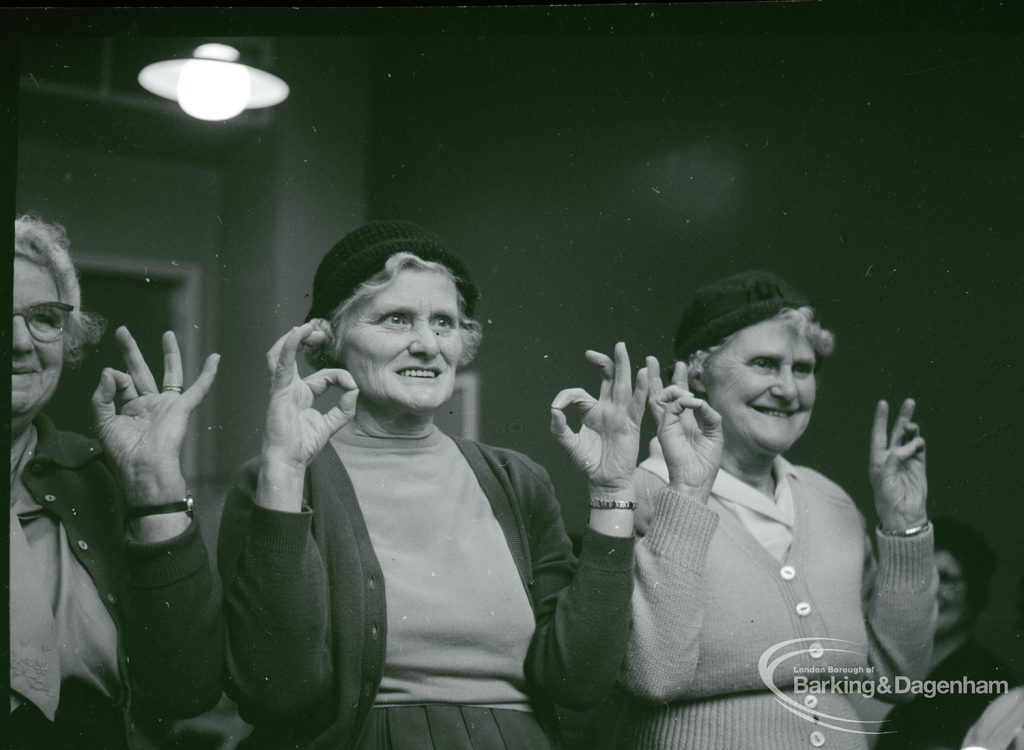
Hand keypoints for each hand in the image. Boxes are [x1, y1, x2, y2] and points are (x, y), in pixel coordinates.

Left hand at [92, 326, 218, 506]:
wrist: (146, 467)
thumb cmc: (124, 451)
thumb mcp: (104, 422)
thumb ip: (103, 396)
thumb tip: (109, 370)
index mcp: (129, 408)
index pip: (119, 382)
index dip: (113, 378)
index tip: (111, 379)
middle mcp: (148, 403)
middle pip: (140, 370)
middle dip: (131, 351)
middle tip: (122, 331)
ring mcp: (167, 404)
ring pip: (170, 373)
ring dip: (170, 354)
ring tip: (167, 334)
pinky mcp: (182, 408)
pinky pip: (198, 388)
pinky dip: (208, 373)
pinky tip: (215, 358)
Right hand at [260, 323, 358, 471]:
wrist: (289, 462)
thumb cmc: (303, 445)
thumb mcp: (331, 424)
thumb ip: (344, 408)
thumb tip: (355, 389)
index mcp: (302, 393)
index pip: (325, 376)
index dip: (341, 377)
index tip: (353, 386)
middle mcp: (289, 387)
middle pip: (293, 355)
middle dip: (306, 340)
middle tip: (320, 332)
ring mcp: (281, 388)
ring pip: (280, 354)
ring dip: (293, 338)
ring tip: (306, 327)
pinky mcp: (277, 392)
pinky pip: (280, 365)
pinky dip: (287, 347)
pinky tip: (295, 333)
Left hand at [550, 342, 647, 493]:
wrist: (604, 480)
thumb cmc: (588, 463)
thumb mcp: (569, 444)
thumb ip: (559, 427)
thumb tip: (554, 409)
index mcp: (592, 411)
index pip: (580, 393)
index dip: (567, 396)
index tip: (558, 407)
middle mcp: (608, 408)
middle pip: (610, 378)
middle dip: (608, 361)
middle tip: (604, 348)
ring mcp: (621, 414)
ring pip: (623, 384)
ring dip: (624, 366)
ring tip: (622, 348)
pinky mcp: (631, 424)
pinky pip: (636, 403)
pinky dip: (640, 388)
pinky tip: (641, 373)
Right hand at [646, 358, 722, 496]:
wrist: (695, 481)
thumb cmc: (706, 463)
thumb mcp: (715, 433)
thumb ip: (710, 415)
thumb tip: (700, 400)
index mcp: (686, 423)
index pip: (681, 397)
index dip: (680, 381)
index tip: (680, 366)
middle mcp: (673, 422)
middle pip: (663, 394)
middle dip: (658, 375)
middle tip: (651, 359)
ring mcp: (667, 425)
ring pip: (658, 397)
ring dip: (658, 380)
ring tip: (657, 365)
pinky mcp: (664, 428)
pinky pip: (671, 407)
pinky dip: (681, 400)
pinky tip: (691, 399)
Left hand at [870, 398, 927, 530]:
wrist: (903, 515)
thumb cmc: (887, 498)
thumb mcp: (883, 477)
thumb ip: (893, 459)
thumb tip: (907, 446)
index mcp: (878, 459)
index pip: (879, 434)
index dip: (880, 419)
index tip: (883, 403)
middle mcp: (892, 457)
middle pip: (897, 432)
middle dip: (902, 417)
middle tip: (910, 401)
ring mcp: (907, 461)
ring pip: (910, 439)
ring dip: (911, 430)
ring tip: (911, 426)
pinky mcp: (919, 466)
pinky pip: (920, 449)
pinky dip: (919, 443)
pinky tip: (917, 444)